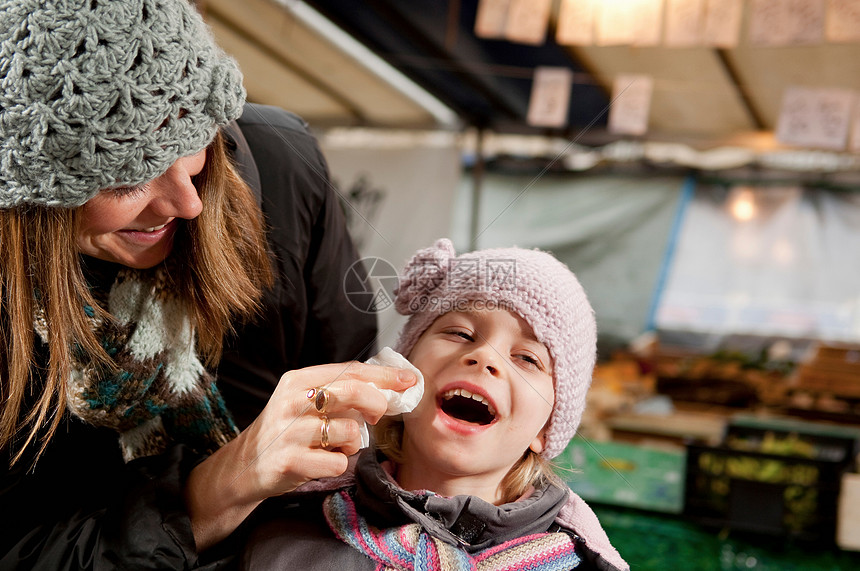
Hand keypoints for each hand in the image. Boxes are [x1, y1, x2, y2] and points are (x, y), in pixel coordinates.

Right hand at [185, 361, 415, 550]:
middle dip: (376, 403)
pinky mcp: (288, 461)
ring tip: (335, 446)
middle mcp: (291, 401)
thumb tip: (388, 386)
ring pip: (348, 430)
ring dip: (353, 442)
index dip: (383, 375)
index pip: (349, 370)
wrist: (243, 468)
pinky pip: (337, 462)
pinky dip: (338, 464)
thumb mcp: (305, 402)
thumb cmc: (286, 432)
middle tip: (378, 416)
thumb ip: (340, 392)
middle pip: (351, 391)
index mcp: (298, 380)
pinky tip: (322, 463)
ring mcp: (288, 431)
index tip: (409, 380)